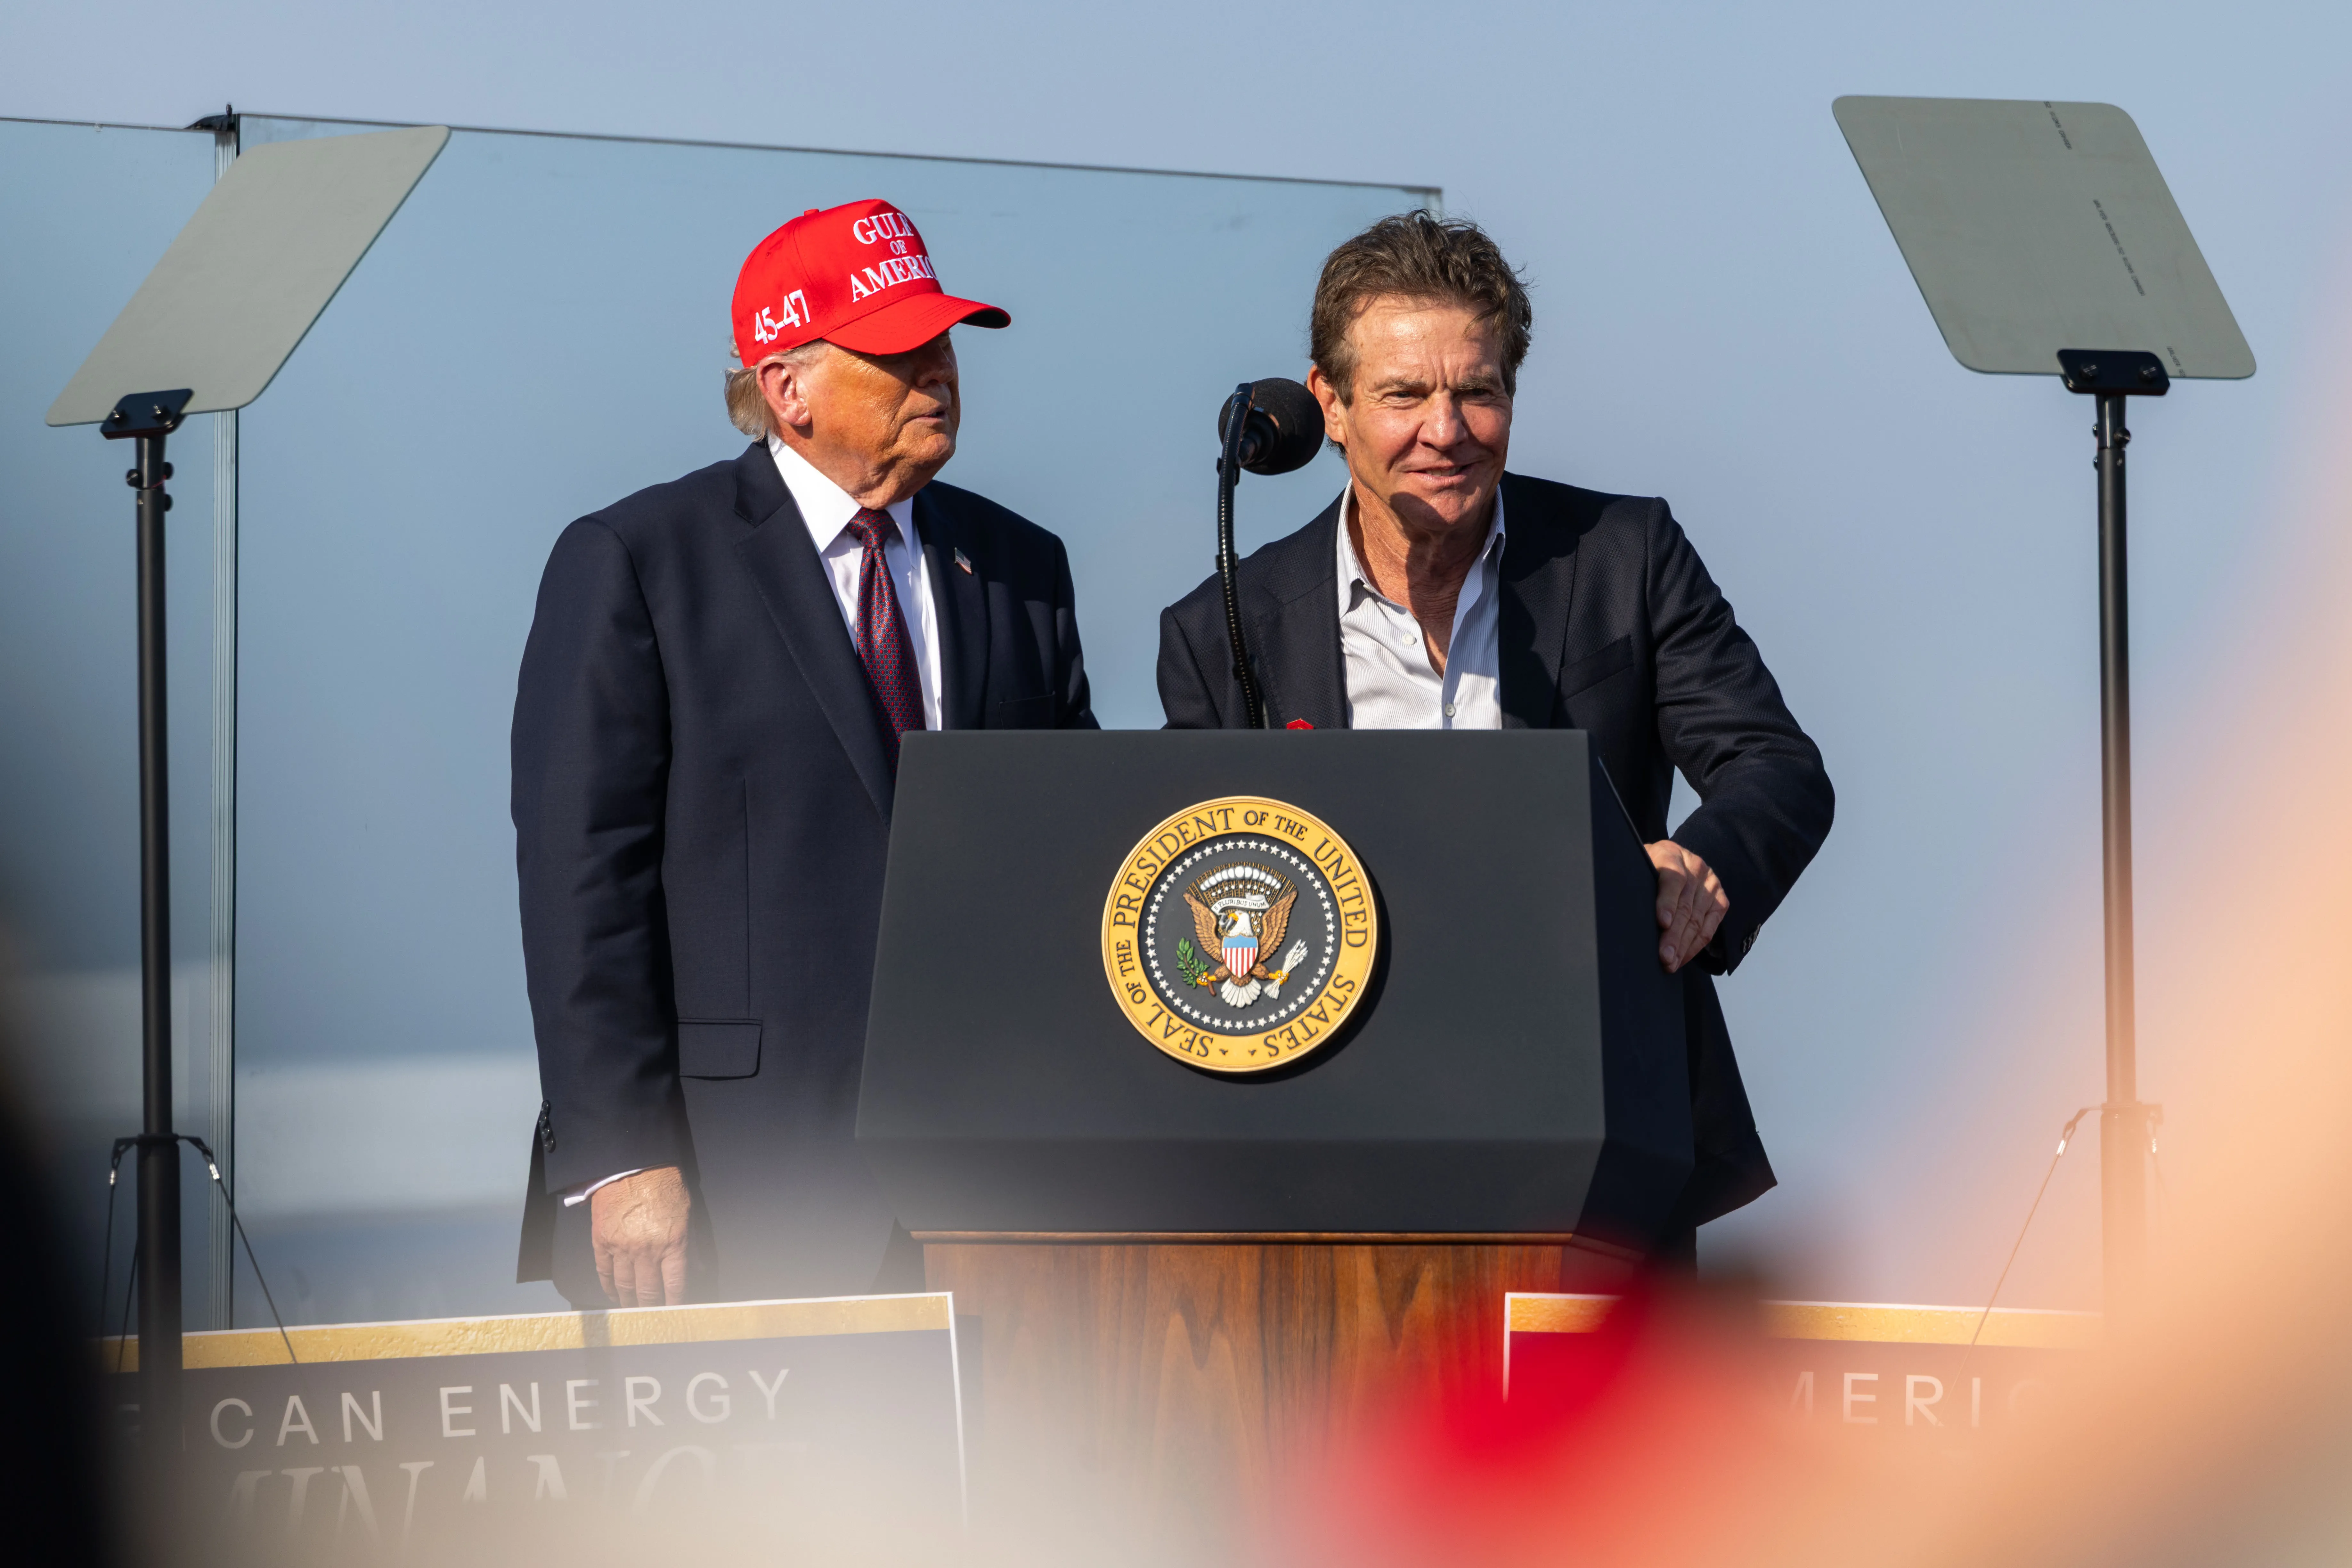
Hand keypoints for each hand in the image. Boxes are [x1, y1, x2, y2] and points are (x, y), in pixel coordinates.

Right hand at [590, 1166, 689, 1306]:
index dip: (675, 1303)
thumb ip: (690, 1244)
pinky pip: (604, 1272)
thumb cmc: (663, 1185)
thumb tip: (694, 1269)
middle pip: (648, 1291)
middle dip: (652, 1308)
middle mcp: (647, 1250)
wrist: (631, 1164)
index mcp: (672, 1242)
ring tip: (633, 1311)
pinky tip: (613, 1294)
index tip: (675, 1313)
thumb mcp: (687, 1213)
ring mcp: (622, 1247)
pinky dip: (609, 1287)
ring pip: (625, 1286)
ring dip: (629, 1302)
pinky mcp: (602, 1241)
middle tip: (652, 1317)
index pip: (675, 1284)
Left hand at [1645, 841, 1727, 974]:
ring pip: (1698, 920)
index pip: (1672, 879)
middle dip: (1674, 935)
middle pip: (1685, 905)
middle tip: (1664, 957)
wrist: (1672, 860)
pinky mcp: (1720, 899)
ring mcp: (1710, 883)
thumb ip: (1635, 881)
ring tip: (1671, 964)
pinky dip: (1695, 946)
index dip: (1667, 902)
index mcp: (1670, 854)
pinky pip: (1709, 928)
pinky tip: (1683, 958)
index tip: (1661, 923)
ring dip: (1684, 946)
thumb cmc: (1647, 869)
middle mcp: (1695, 867)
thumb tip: (1624, 908)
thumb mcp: (1637, 867)